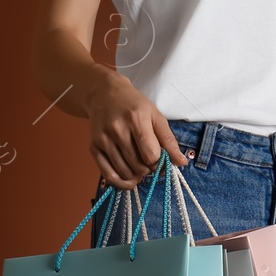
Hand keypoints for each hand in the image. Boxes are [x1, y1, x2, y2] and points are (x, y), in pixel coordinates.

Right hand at [82, 70, 187, 188]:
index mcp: (136, 119)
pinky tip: (128, 178)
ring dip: (136, 176)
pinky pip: (107, 174)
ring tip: (140, 167)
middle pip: (138, 165)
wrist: (104, 94)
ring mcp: (103, 139)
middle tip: (149, 163)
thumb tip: (182, 162)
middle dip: (148, 170)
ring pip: (124, 172)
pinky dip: (120, 182)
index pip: (151, 155)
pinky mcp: (93, 147)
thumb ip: (169, 140)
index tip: (160, 161)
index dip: (159, 164)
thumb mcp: (155, 116)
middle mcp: (117, 129)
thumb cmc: (133, 105)